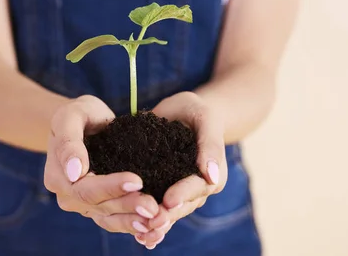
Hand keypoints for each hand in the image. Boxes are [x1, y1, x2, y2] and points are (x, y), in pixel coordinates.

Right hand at [44, 95, 159, 234]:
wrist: (85, 122)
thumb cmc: (78, 114)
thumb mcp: (69, 117)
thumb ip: (69, 142)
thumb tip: (76, 172)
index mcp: (58, 176)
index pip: (85, 188)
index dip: (111, 187)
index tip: (138, 180)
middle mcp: (69, 196)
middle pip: (99, 206)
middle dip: (128, 206)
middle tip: (154, 207)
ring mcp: (84, 205)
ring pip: (109, 218)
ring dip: (133, 220)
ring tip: (157, 219)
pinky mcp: (100, 207)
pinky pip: (116, 220)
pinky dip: (133, 223)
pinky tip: (153, 225)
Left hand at [133, 92, 227, 248]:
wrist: (182, 112)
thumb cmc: (197, 112)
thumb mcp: (205, 119)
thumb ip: (210, 145)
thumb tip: (212, 175)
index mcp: (211, 174)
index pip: (198, 187)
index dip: (183, 194)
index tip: (169, 201)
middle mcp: (195, 188)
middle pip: (182, 206)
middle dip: (166, 215)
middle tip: (150, 222)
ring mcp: (177, 191)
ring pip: (168, 212)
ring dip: (155, 224)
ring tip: (140, 235)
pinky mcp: (160, 189)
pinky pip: (154, 208)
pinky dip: (145, 220)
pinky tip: (135, 235)